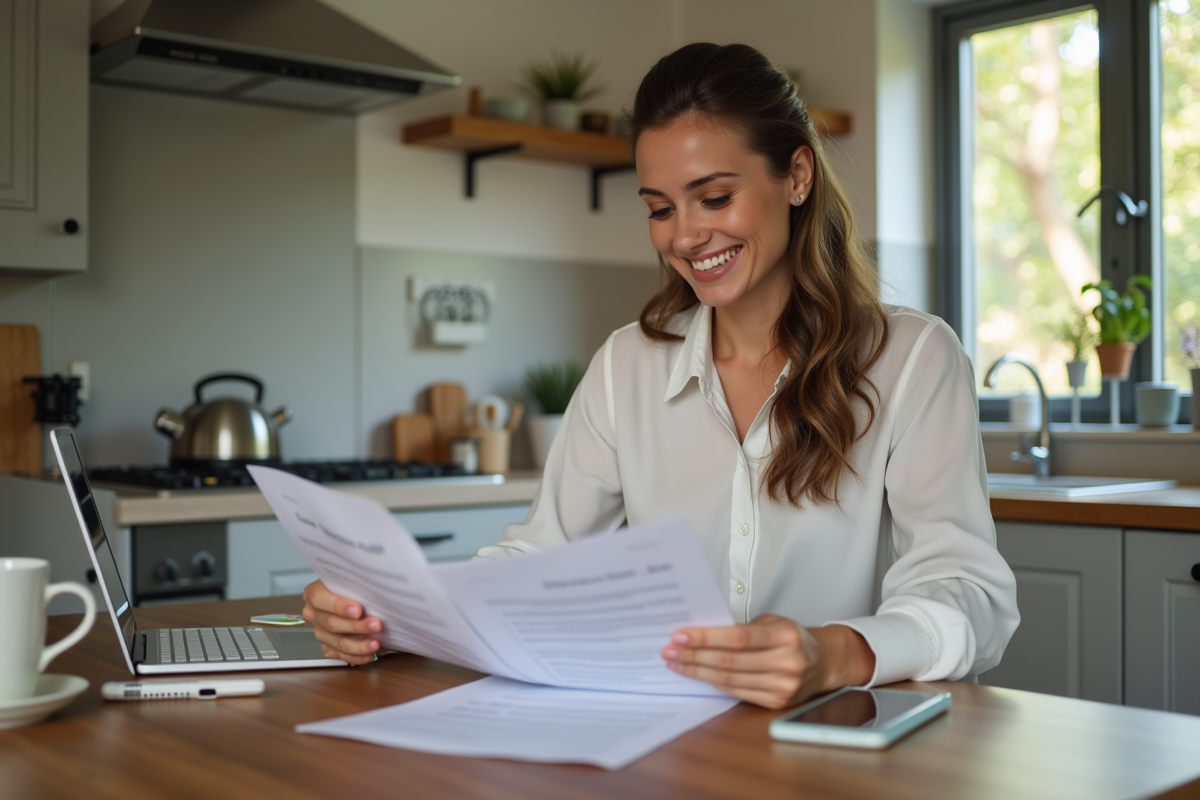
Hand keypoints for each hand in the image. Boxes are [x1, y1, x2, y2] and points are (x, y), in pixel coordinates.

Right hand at [300, 579, 383, 664]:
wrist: (354, 597)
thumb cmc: (352, 586)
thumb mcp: (352, 578)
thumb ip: (356, 582)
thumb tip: (373, 584)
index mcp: (314, 593)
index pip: (321, 599)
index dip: (339, 606)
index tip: (358, 610)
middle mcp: (314, 614)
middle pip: (331, 623)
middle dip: (356, 626)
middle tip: (376, 625)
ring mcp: (320, 632)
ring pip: (337, 642)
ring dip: (359, 645)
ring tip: (376, 643)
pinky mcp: (328, 647)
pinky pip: (341, 655)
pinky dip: (356, 656)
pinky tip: (369, 654)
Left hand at [660, 615, 875, 709]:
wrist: (823, 662)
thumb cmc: (793, 637)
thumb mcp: (773, 622)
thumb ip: (742, 628)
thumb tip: (700, 632)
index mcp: (785, 636)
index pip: (737, 638)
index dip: (705, 637)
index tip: (680, 635)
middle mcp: (786, 663)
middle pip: (728, 661)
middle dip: (693, 655)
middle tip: (669, 649)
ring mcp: (782, 686)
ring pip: (728, 680)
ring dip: (697, 671)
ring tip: (676, 662)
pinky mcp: (775, 702)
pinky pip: (736, 692)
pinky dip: (713, 683)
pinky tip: (697, 674)